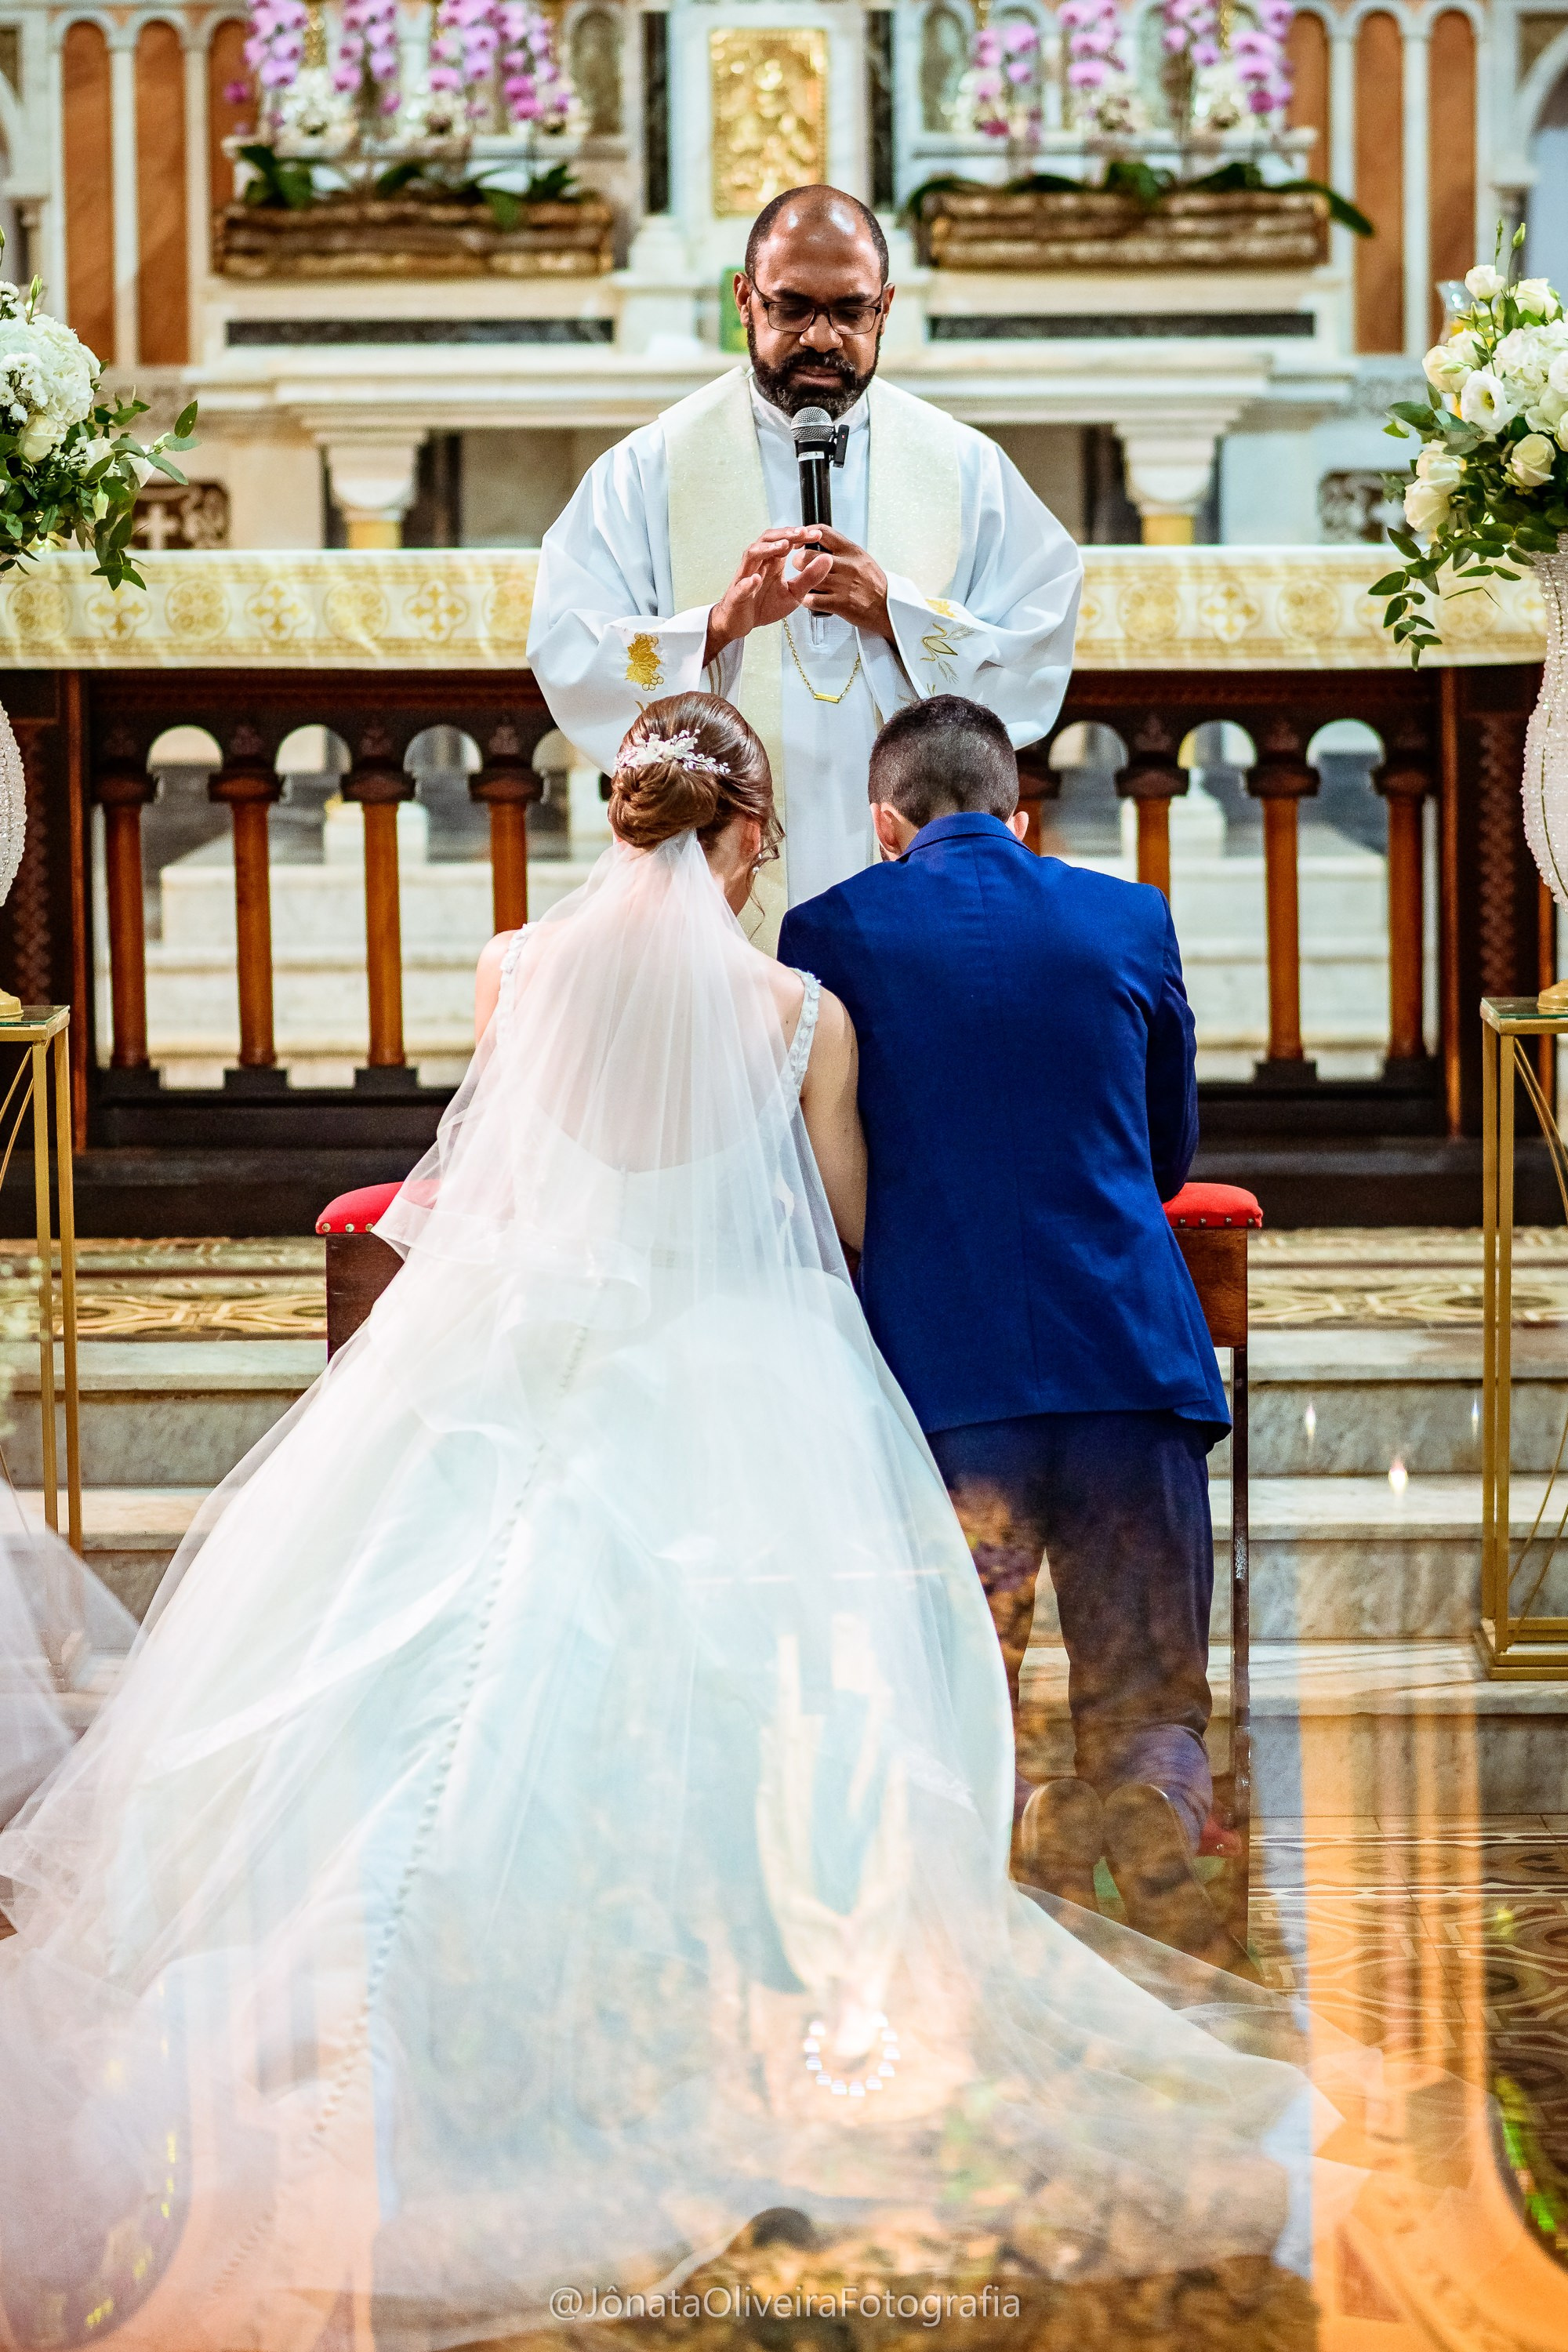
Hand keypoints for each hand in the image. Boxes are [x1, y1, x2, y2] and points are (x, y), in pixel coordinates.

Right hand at [704, 528, 831, 665]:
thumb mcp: (794, 593)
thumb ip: (809, 578)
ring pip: (752, 554)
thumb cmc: (765, 605)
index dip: (800, 535)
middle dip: (785, 534)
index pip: (785, 540)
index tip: (817, 535)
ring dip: (767, 549)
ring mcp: (746, 577)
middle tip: (802, 533)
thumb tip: (828, 559)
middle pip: (768, 539)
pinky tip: (756, 580)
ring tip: (783, 546)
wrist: (741, 623)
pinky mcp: (737, 595)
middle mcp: (758, 564)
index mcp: (773, 562)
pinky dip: (747, 583)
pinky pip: (740, 586)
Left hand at [794, 527, 891, 640]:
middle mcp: (847, 565)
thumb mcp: (862, 560)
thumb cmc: (874, 585)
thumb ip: (842, 551)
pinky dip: (807, 600)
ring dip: (803, 582)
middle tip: (800, 567)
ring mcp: (843, 585)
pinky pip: (813, 600)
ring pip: (809, 578)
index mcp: (852, 551)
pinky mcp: (840, 603)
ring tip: (806, 584)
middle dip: (799, 561)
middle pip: (808, 556)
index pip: (824, 532)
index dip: (807, 534)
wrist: (888, 608)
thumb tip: (821, 543)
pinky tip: (810, 599)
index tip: (800, 541)